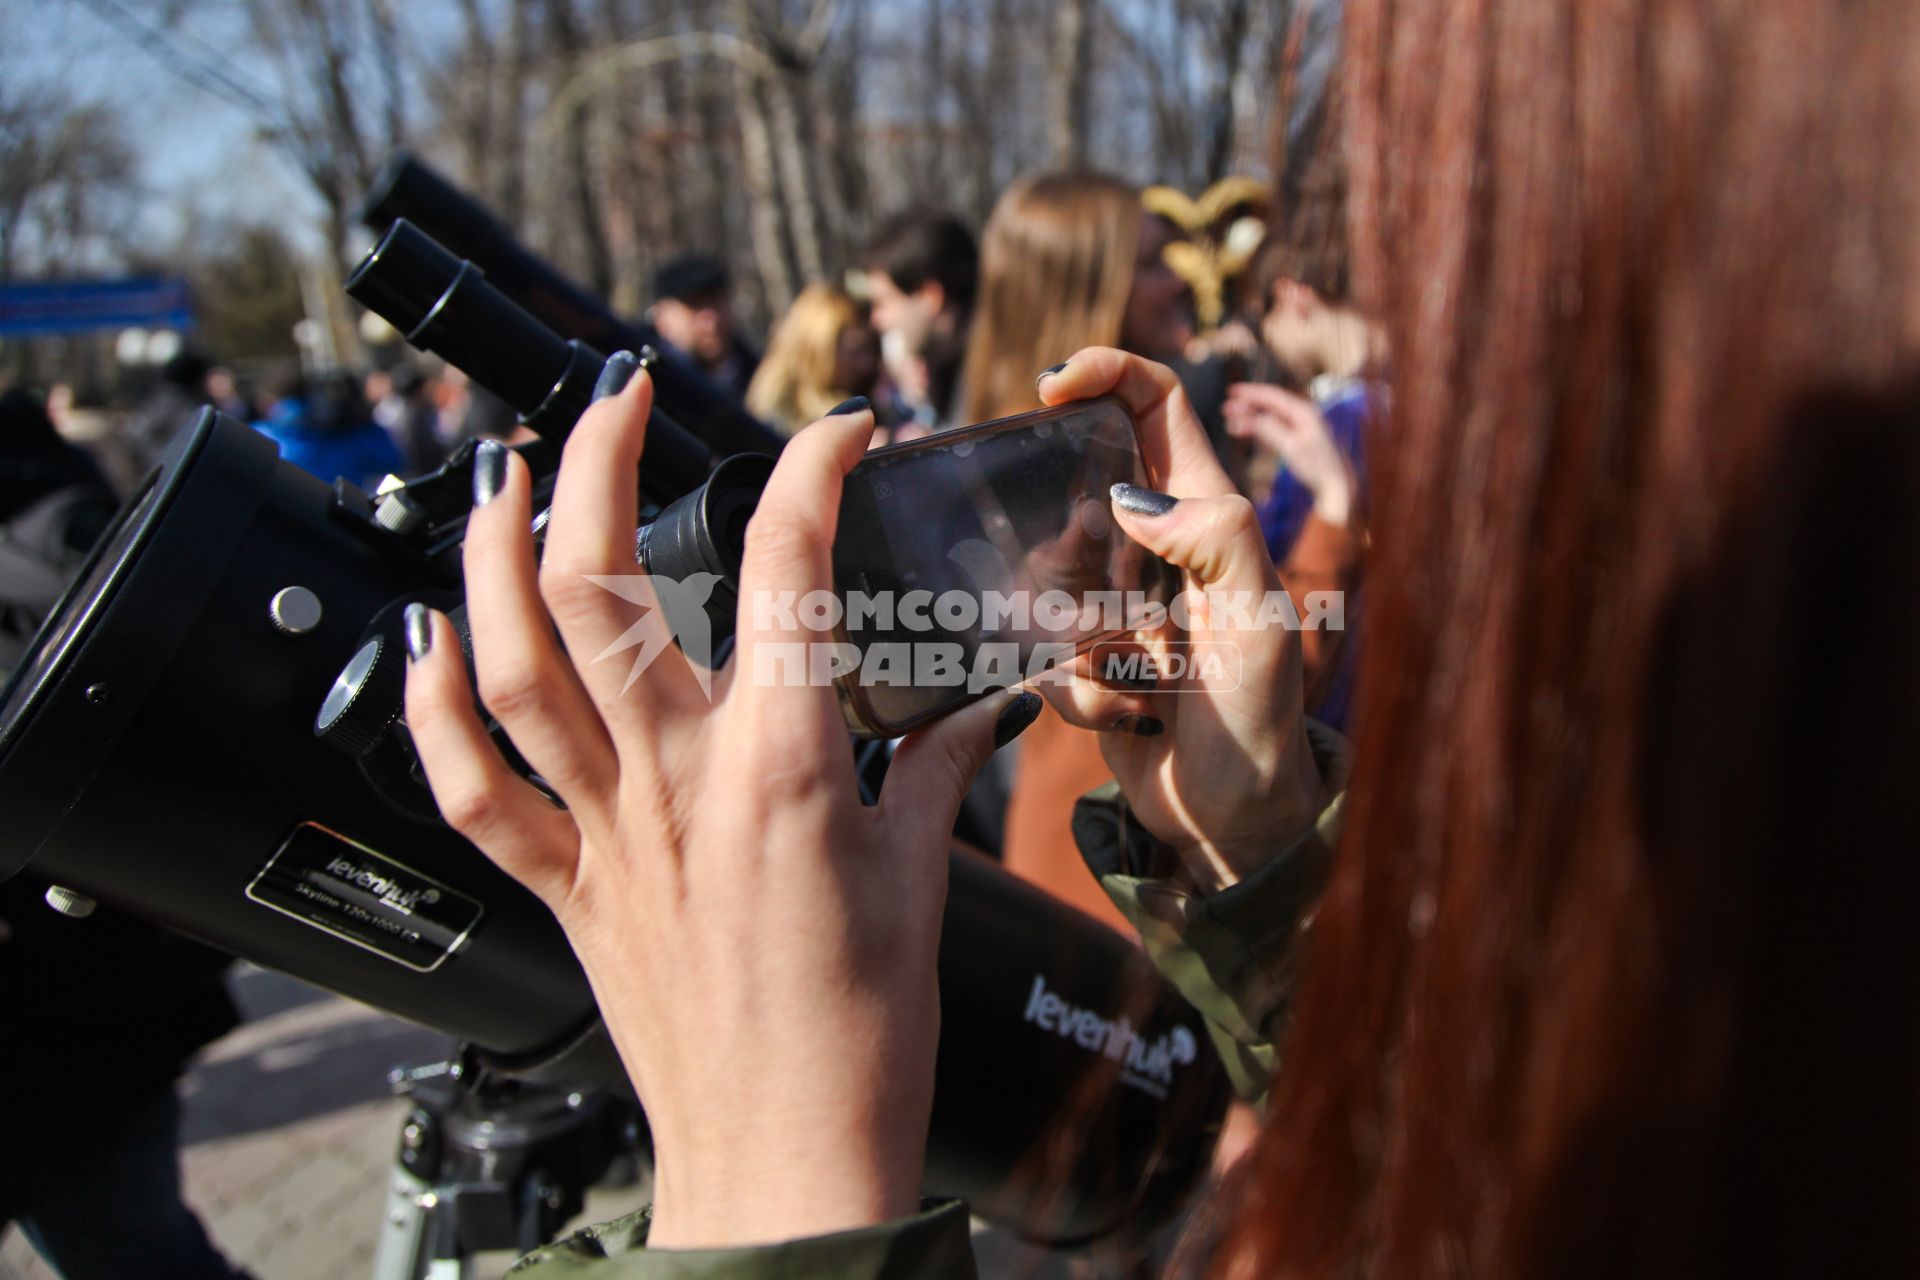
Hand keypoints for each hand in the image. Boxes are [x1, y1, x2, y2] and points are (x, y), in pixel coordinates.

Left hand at [402, 366, 1038, 1247]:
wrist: (786, 1163)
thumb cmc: (861, 1039)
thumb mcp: (919, 882)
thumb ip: (933, 770)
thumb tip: (974, 708)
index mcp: (783, 770)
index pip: (788, 573)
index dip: (812, 472)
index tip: (839, 432)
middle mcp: (676, 783)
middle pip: (603, 587)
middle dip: (598, 463)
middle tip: (616, 394)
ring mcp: (605, 832)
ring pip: (512, 666)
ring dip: (490, 555)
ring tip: (498, 475)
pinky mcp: (563, 886)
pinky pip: (469, 788)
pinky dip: (432, 708)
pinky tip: (429, 639)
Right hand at [1037, 350, 1326, 893]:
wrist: (1240, 823)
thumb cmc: (1265, 720)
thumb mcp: (1260, 622)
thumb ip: (1214, 539)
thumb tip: (1127, 495)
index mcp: (1208, 517)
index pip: (1157, 405)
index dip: (1108, 372)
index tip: (1049, 383)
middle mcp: (1160, 550)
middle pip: (1078, 499)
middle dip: (1073, 557)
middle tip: (1114, 618)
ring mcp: (1120, 607)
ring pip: (1049, 583)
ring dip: (1077, 638)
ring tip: (1138, 679)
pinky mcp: (1090, 664)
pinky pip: (1044, 654)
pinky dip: (1079, 693)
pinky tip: (1132, 720)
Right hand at [1223, 382, 1354, 526]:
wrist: (1338, 485)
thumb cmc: (1318, 466)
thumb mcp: (1291, 447)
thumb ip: (1270, 429)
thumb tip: (1251, 417)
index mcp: (1304, 412)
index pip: (1272, 396)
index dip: (1250, 392)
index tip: (1230, 391)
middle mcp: (1304, 415)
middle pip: (1270, 404)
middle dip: (1247, 405)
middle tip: (1225, 408)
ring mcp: (1303, 427)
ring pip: (1271, 417)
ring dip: (1251, 418)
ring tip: (1231, 423)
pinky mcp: (1300, 440)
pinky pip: (1276, 428)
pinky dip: (1260, 429)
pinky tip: (1247, 431)